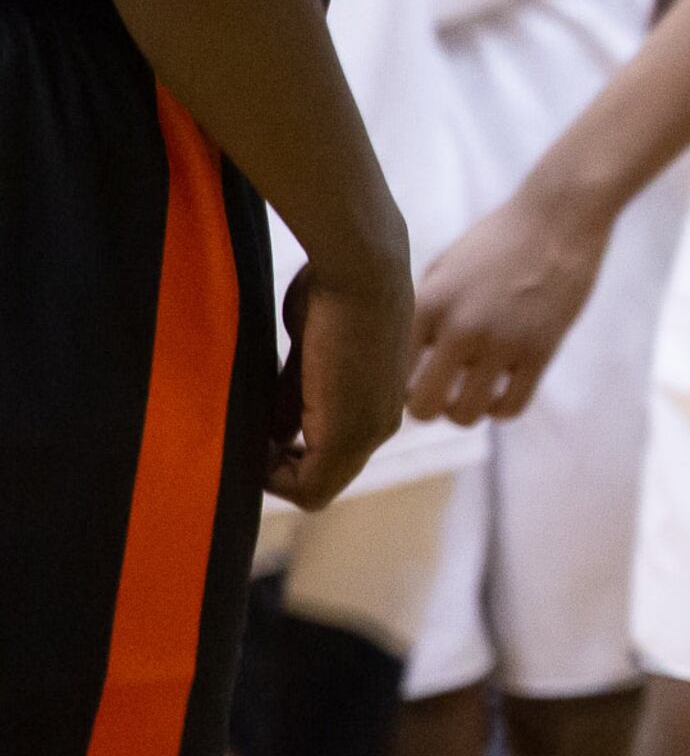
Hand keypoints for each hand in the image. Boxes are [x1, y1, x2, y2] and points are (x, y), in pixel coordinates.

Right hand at [266, 257, 414, 507]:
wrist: (360, 267)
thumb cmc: (331, 290)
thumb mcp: (307, 352)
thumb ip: (294, 396)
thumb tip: (273, 434)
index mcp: (372, 403)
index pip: (328, 458)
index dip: (284, 457)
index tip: (252, 434)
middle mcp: (379, 424)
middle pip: (321, 478)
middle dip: (277, 468)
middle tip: (244, 441)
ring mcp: (371, 431)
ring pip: (316, 487)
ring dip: (274, 472)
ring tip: (248, 439)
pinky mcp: (354, 434)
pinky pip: (312, 488)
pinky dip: (275, 479)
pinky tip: (254, 444)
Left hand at [407, 183, 608, 423]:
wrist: (560, 214)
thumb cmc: (498, 238)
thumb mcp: (445, 267)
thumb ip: (423, 311)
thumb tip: (405, 358)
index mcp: (428, 303)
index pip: (392, 373)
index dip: (400, 384)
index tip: (416, 379)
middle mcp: (460, 327)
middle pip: (424, 407)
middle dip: (430, 406)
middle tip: (444, 392)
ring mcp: (503, 341)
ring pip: (467, 414)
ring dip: (467, 410)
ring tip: (475, 392)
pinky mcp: (542, 349)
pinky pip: (511, 407)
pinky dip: (502, 409)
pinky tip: (504, 390)